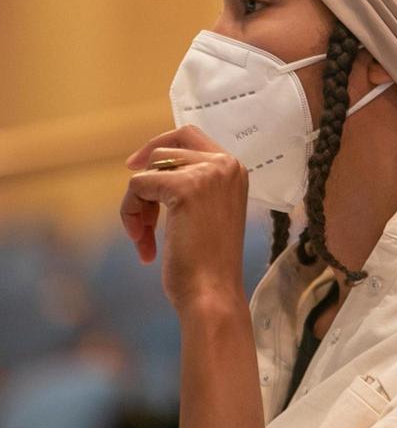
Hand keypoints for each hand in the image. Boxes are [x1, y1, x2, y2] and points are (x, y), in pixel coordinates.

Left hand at [121, 125, 248, 313]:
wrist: (214, 292)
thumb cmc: (208, 262)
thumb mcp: (208, 211)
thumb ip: (193, 183)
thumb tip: (147, 163)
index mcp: (235, 169)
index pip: (189, 135)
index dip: (158, 146)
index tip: (135, 166)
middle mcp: (226, 164)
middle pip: (165, 150)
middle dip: (145, 182)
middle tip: (142, 219)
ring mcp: (208, 173)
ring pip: (149, 169)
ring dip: (137, 204)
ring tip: (144, 238)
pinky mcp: (185, 187)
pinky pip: (138, 185)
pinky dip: (130, 214)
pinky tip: (144, 244)